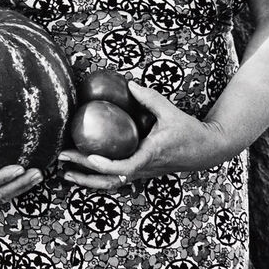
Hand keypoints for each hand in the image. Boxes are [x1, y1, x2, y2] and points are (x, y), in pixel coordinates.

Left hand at [58, 81, 227, 190]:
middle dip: (83, 173)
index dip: (106, 165)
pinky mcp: (141, 171)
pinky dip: (97, 176)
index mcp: (150, 156)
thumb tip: (128, 84)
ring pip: (111, 183)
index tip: (89, 157)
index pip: (125, 167)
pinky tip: (81, 168)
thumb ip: (149, 97)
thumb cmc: (189, 131)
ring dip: (87, 179)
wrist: (208, 150)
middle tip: (60, 159)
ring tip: (64, 172)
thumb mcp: (170, 111)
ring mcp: (141, 172)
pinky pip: (116, 178)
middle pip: (109, 180)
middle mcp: (143, 168)